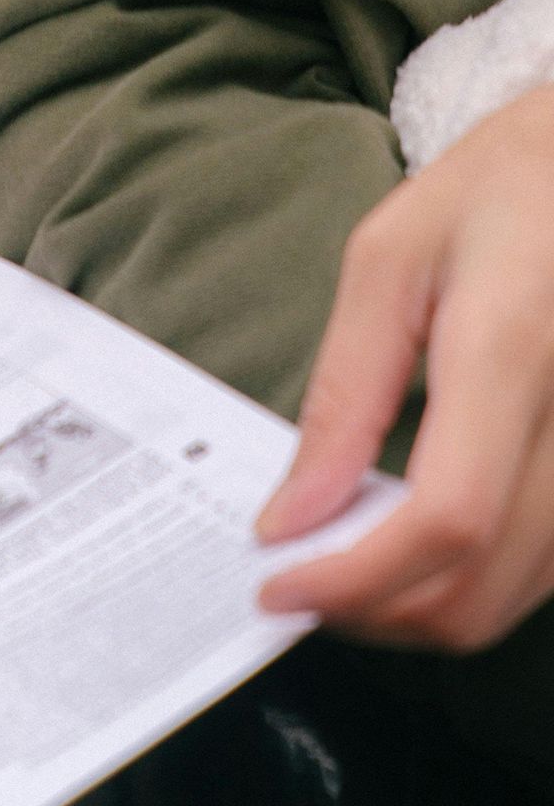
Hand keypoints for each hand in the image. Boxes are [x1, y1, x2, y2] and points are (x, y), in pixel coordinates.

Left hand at [256, 86, 553, 651]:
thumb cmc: (496, 194)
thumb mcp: (389, 260)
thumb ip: (345, 391)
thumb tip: (295, 511)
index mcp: (510, 349)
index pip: (446, 516)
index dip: (356, 576)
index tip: (278, 584)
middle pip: (481, 584)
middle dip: (373, 610)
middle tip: (296, 580)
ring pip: (516, 597)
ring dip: (419, 609)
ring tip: (341, 562)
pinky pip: (544, 570)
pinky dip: (471, 583)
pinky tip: (411, 543)